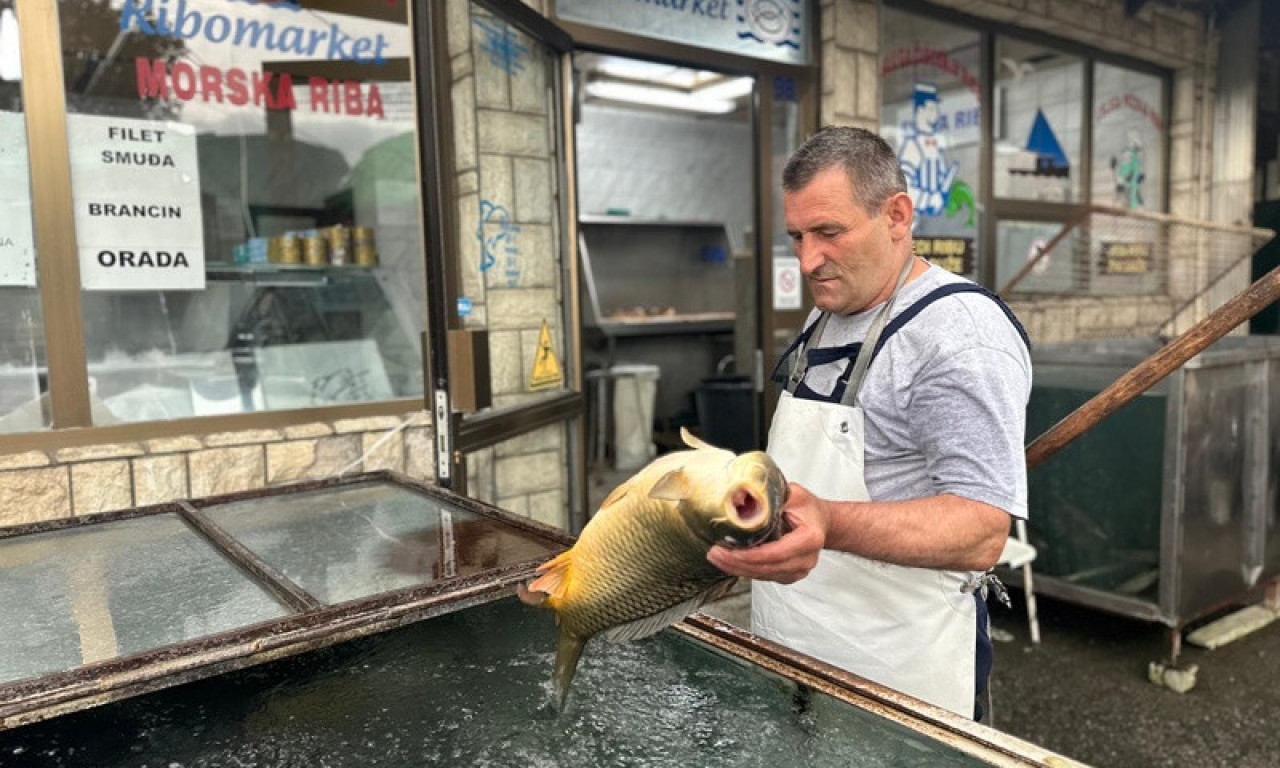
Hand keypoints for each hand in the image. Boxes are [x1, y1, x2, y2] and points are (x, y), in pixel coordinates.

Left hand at [706, 483, 830, 583]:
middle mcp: (806, 559)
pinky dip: (745, 570)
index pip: (776, 553)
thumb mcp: (793, 494)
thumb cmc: (808, 508)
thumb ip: (772, 496)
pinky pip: (764, 576)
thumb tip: (744, 493)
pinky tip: (729, 562)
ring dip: (737, 569)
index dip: (749, 555)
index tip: (727, 551)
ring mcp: (798, 570)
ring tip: (716, 557)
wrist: (821, 522)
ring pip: (763, 575)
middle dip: (737, 563)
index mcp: (809, 539)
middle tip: (714, 554)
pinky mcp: (789, 575)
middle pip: (767, 568)